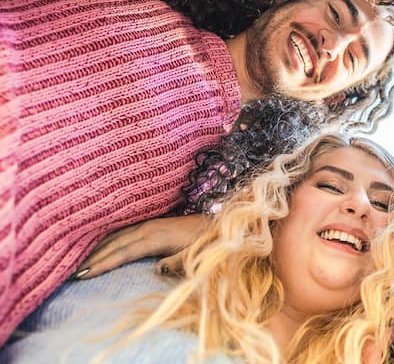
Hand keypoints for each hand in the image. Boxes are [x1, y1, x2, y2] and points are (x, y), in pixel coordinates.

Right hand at [74, 214, 207, 278]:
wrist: (220, 224)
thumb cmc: (209, 242)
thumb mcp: (196, 255)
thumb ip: (178, 262)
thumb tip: (156, 269)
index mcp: (156, 237)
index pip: (123, 252)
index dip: (102, 263)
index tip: (82, 274)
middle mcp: (148, 228)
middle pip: (114, 244)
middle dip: (92, 257)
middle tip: (69, 271)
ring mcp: (149, 223)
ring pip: (116, 236)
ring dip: (96, 248)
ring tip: (77, 261)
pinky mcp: (152, 223)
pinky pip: (123, 231)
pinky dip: (107, 239)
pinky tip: (99, 245)